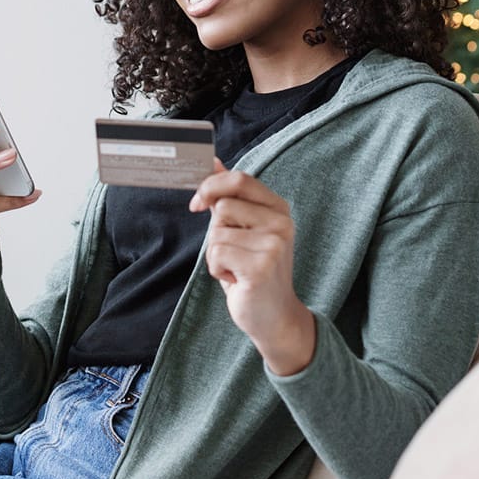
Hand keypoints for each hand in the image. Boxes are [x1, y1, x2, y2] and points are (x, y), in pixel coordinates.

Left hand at [189, 158, 315, 375]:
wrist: (275, 316)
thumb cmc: (254, 271)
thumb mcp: (244, 230)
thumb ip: (230, 197)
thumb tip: (212, 162)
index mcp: (278, 209)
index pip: (240, 180)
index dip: (211, 186)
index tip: (198, 204)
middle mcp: (281, 223)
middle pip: (223, 206)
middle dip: (216, 231)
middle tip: (231, 252)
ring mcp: (274, 244)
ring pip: (216, 233)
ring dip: (216, 255)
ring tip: (237, 269)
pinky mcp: (261, 266)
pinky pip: (216, 254)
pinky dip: (217, 270)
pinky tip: (236, 280)